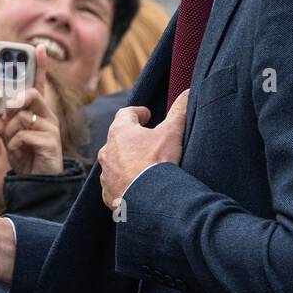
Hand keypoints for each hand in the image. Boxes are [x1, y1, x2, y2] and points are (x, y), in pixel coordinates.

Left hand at [1, 46, 62, 175]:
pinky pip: (22, 135)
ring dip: (9, 132)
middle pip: (30, 95)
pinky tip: (19, 153)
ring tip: (13, 144)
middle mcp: (46, 116)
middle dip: (14, 102)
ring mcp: (50, 129)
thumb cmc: (24, 155)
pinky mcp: (50, 142)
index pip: (39, 84)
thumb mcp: (6, 136)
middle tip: (8, 110)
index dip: (40, 66)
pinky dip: (14, 145)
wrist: (37, 182)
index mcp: (37, 111)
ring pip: (21, 118)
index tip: (39, 49)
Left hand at [98, 91, 189, 210]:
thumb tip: (187, 92)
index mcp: (119, 132)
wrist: (150, 200)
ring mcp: (106, 174)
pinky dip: (125, 183)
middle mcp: (107, 151)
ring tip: (143, 166)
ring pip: (114, 163)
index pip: (125, 114)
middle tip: (147, 141)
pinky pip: (115, 185)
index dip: (137, 112)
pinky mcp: (108, 194)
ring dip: (126, 162)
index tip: (147, 115)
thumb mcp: (172, 132)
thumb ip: (179, 110)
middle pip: (118, 139)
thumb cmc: (158, 162)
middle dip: (132, 139)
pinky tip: (137, 187)